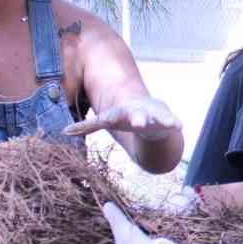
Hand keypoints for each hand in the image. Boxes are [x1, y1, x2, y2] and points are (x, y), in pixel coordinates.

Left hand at [65, 95, 181, 140]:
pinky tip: (179, 125)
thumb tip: (63, 131)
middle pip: (135, 115)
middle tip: (137, 122)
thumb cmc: (125, 118)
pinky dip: (174, 122)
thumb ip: (87, 126)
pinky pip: (171, 120)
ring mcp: (152, 114)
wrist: (150, 113)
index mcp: (119, 114)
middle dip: (137, 118)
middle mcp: (135, 112)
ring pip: (156, 116)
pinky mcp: (166, 118)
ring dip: (160, 118)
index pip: (108, 118)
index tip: (93, 127)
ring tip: (169, 122)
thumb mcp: (107, 121)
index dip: (97, 123)